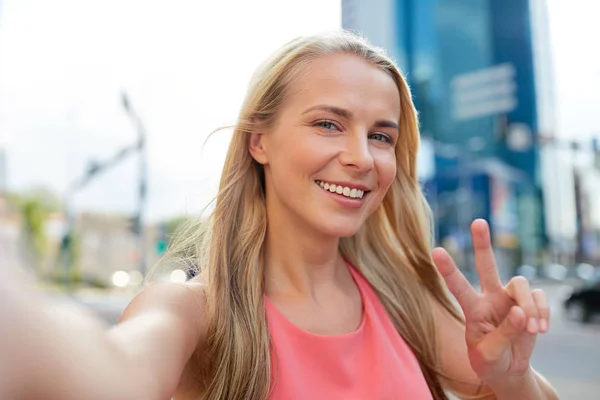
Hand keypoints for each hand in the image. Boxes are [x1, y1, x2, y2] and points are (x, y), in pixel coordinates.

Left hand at [432, 219, 549, 383]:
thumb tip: (521, 312)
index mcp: (472, 309)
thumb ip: (504, 334)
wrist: (508, 370)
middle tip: (477, 221)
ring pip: (520, 283)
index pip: (458, 286)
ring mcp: (509, 298)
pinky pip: (539, 297)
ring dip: (530, 307)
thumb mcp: (490, 355)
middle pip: (486, 265)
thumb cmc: (490, 361)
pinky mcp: (529, 303)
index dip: (448, 269)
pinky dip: (543, 313)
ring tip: (533, 329)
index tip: (436, 250)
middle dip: (482, 243)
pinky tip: (540, 330)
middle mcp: (489, 297)